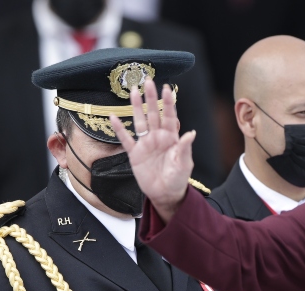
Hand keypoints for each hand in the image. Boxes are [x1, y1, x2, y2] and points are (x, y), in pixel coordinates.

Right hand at [111, 78, 195, 220]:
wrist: (165, 194)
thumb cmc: (178, 179)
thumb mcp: (184, 164)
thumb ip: (185, 148)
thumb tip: (191, 133)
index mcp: (172, 138)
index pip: (170, 116)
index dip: (168, 103)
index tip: (166, 88)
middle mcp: (158, 137)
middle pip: (153, 113)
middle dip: (151, 98)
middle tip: (148, 81)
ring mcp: (145, 144)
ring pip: (140, 121)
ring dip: (136, 107)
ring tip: (133, 91)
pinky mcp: (135, 154)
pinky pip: (126, 139)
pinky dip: (120, 129)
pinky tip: (113, 117)